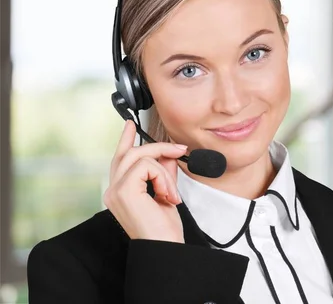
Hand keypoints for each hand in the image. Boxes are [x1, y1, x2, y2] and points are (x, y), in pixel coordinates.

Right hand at [103, 120, 186, 242]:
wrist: (165, 247)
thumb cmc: (164, 230)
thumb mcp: (166, 193)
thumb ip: (163, 172)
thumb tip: (167, 154)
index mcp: (120, 192)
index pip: (120, 159)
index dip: (126, 140)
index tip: (131, 125)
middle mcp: (113, 190)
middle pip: (130, 153)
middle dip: (157, 147)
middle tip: (179, 149)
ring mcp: (115, 190)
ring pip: (140, 156)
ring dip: (164, 169)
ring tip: (172, 191)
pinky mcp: (124, 191)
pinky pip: (146, 166)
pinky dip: (163, 177)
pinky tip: (167, 195)